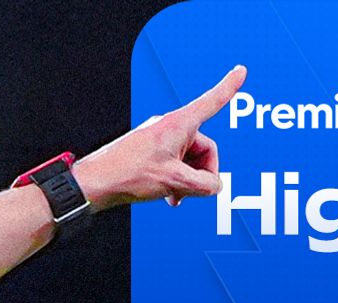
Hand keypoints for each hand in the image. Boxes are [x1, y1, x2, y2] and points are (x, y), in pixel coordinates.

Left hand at [72, 65, 244, 210]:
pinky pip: (174, 163)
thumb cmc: (128, 174)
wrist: (95, 183)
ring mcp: (159, 139)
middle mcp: (170, 127)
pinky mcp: (150, 151)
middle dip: (202, 172)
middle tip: (191, 192)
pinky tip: (169, 196)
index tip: (241, 71)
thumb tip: (215, 186)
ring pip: (189, 159)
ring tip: (175, 197)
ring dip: (188, 180)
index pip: (211, 102)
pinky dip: (176, 179)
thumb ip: (203, 184)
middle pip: (204, 147)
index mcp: (179, 124)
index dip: (229, 88)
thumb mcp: (174, 181)